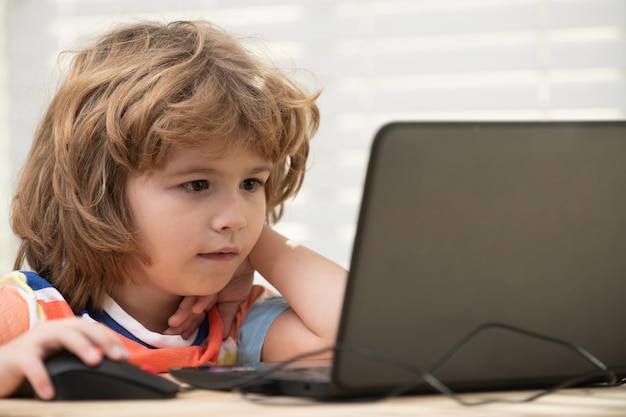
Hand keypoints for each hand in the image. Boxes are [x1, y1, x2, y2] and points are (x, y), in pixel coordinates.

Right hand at [0, 317, 127, 399]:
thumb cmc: (35, 365)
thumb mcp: (61, 360)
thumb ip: (83, 360)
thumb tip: (116, 369)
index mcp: (65, 329)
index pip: (94, 329)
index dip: (111, 340)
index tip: (126, 356)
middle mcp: (52, 330)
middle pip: (82, 327)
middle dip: (102, 340)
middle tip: (117, 357)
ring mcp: (35, 340)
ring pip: (62, 335)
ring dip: (81, 347)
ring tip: (95, 362)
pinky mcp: (17, 356)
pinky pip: (32, 364)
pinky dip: (42, 378)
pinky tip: (50, 393)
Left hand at [166, 259, 254, 338]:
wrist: (248, 255)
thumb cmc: (240, 275)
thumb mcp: (235, 301)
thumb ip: (226, 318)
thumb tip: (223, 338)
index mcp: (207, 299)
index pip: (197, 316)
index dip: (190, 327)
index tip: (182, 338)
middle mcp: (202, 291)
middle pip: (189, 309)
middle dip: (180, 322)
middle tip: (169, 334)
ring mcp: (203, 282)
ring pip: (191, 300)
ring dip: (183, 312)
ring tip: (174, 323)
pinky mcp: (207, 274)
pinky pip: (205, 289)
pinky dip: (202, 300)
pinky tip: (196, 309)